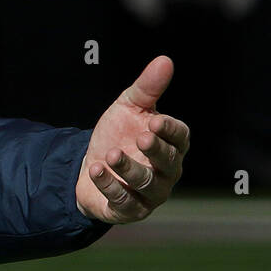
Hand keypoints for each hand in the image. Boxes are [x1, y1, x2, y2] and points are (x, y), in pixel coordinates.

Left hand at [75, 55, 188, 223]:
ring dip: (129, 169)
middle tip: (141, 137)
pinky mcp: (130, 210)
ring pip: (147, 183)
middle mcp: (166, 171)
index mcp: (171, 144)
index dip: (170, 131)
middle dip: (155, 150)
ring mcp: (150, 193)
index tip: (155, 121)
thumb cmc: (117, 134)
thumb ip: (147, 87)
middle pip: (168, 162)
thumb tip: (165, 60)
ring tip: (112, 154)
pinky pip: (124, 201)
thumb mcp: (128, 107)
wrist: (90, 166)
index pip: (180, 137)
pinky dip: (110, 186)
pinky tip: (97, 170)